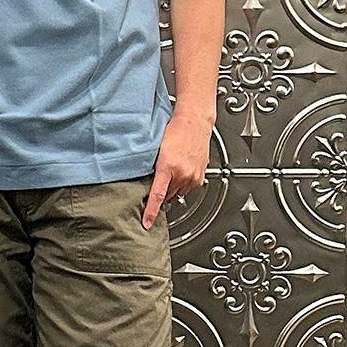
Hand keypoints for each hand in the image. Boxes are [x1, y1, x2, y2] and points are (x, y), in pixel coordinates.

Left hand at [142, 111, 212, 228]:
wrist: (194, 122)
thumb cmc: (175, 130)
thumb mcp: (158, 148)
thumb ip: (153, 166)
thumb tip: (145, 180)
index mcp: (168, 166)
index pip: (157, 195)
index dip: (151, 212)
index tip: (146, 224)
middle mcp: (182, 174)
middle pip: (167, 195)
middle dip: (161, 193)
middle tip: (157, 182)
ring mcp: (193, 176)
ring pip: (178, 192)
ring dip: (172, 188)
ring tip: (171, 171)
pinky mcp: (200, 177)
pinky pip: (189, 188)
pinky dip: (183, 184)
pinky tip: (180, 170)